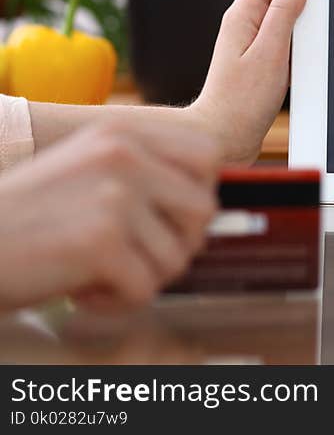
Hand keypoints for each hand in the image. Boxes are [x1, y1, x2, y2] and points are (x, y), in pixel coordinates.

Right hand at [0, 120, 219, 311]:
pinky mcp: (102, 239)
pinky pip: (147, 287)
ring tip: (98, 273)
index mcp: (122, 134)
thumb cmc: (24, 219)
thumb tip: (207, 201)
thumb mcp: (86, 171)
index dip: (198, 193)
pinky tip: (81, 291)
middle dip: (178, 244)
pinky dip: (118, 301)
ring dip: (143, 277)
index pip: (208, 154)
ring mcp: (114, 195)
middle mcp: (123, 155)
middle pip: (203, 208)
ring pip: (178, 255)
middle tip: (136, 258)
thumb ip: (143, 174)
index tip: (168, 220)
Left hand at [187, 0, 306, 164]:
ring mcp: (251, 43)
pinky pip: (284, 41)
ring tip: (312, 41)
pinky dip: (298, 44)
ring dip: (302, 24)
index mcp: (242, 15)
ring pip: (284, 18)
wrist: (224, 137)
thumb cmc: (240, 102)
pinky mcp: (259, 62)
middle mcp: (244, 25)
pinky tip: (305, 60)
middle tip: (323, 12)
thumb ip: (283, 13)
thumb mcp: (270, 52)